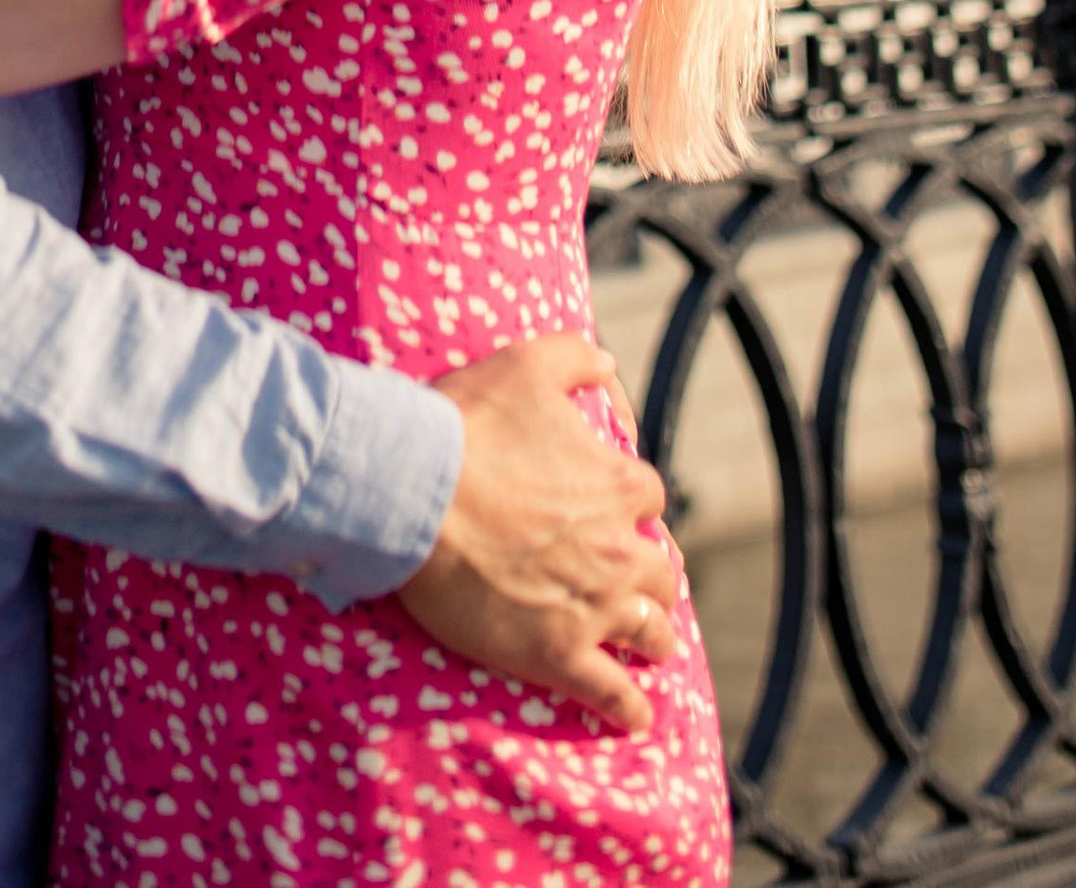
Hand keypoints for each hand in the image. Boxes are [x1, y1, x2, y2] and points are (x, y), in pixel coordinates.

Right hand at [397, 337, 679, 735]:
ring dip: (651, 636)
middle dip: (651, 576)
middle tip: (636, 584)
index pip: (649, 497)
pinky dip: (628, 708)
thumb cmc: (466, 424)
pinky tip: (636, 718)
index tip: (616, 513)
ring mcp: (593, 607)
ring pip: (648, 632)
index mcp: (619, 484)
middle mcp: (620, 549)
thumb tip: (608, 362)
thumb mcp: (527, 364)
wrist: (414, 492)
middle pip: (661, 571)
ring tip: (648, 645)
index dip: (632, 505)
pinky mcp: (558, 655)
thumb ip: (577, 358)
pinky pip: (611, 694)